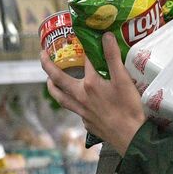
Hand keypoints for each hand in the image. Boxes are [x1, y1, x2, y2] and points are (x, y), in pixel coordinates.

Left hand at [42, 32, 145, 154]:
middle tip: (42, 55)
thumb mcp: (123, 80)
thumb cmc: (128, 108)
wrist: (130, 136)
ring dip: (52, 87)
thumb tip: (106, 36)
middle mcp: (81, 97)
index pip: (84, 61)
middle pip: (58, 80)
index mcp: (89, 84)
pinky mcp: (87, 122)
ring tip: (49, 80)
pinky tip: (74, 100)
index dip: (84, 47)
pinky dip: (70, 102)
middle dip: (48, 66)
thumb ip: (113, 57)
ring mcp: (82, 111)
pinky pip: (73, 109)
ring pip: (61, 98)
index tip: (80, 37)